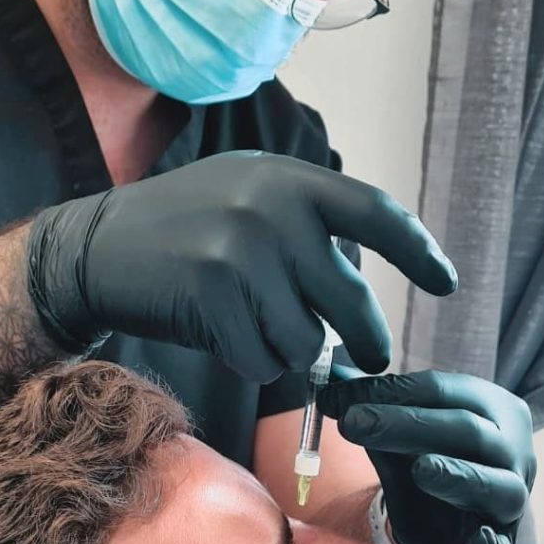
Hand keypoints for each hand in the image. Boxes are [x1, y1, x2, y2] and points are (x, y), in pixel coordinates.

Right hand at [25, 152, 456, 380]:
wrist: (96, 247)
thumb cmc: (181, 229)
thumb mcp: (244, 195)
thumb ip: (303, 223)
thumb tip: (363, 287)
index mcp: (288, 180)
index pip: (375, 213)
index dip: (419, 251)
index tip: (446, 284)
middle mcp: (270, 208)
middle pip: (350, 298)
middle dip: (367, 339)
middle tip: (371, 360)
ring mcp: (240, 251)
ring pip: (305, 340)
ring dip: (288, 351)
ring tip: (253, 330)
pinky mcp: (212, 296)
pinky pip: (262, 360)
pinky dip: (251, 364)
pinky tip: (225, 340)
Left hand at [320, 368, 536, 543]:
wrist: (441, 515)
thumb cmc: (422, 454)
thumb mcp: (392, 425)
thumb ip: (365, 399)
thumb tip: (327, 373)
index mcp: (492, 406)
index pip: (440, 389)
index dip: (388, 391)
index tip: (338, 396)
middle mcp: (513, 448)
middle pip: (467, 429)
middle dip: (407, 425)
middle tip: (353, 422)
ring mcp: (513, 497)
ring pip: (496, 484)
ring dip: (457, 475)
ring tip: (420, 468)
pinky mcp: (501, 543)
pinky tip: (476, 541)